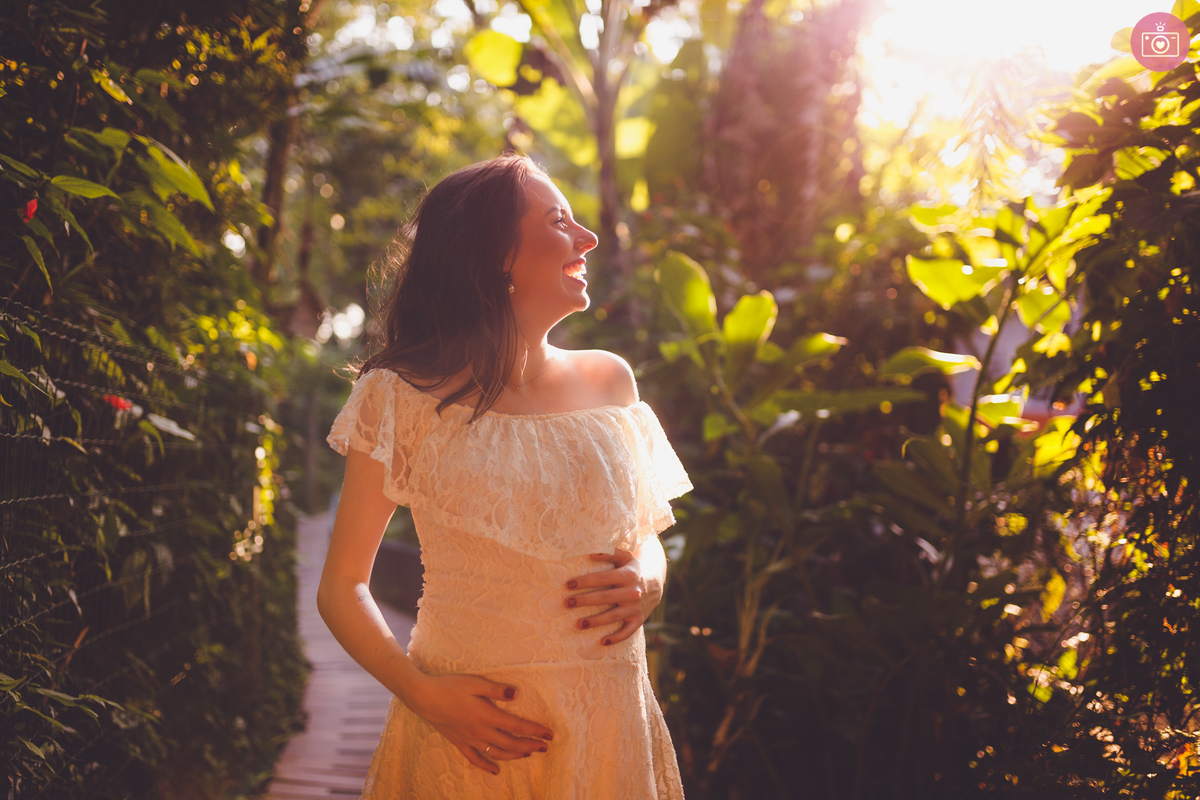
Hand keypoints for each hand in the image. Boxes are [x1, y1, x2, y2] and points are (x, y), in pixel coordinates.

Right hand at [403, 673, 553, 774]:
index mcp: (488, 716)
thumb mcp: (475, 682)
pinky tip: (495, 770)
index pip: (517, 726)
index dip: (535, 731)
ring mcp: (470, 740)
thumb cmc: (450, 686)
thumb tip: (517, 694)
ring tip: (528, 754)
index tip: (549, 735)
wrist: (424, 697)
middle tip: (545, 747)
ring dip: (515, 755)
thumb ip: (497, 689)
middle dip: (530, 745)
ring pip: (497, 753)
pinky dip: (487, 766)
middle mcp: (481, 732)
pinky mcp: (459, 742)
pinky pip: (475, 759)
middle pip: (511, 744)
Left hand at [563, 549, 662, 645]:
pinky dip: (616, 638)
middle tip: (567, 603)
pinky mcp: (638, 620)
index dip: (585, 581)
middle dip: (585, 600)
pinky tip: (602, 642)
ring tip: (578, 624)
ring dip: (596, 621)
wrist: (655, 585)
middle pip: (605, 598)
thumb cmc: (632, 570)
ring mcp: (635, 608)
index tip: (568, 584)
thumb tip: (590, 554)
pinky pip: (627, 632)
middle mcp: (632, 592)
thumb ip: (609, 555)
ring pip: (614, 617)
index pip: (603, 578)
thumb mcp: (625, 558)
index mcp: (628, 575)